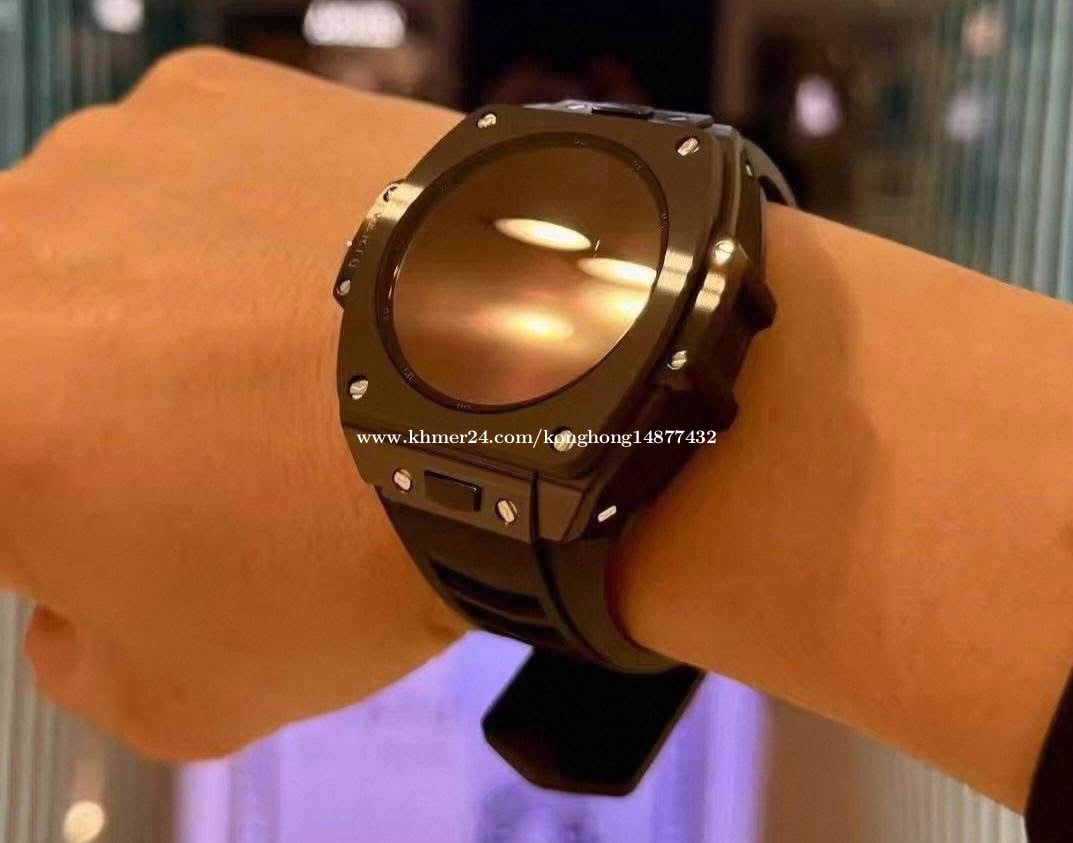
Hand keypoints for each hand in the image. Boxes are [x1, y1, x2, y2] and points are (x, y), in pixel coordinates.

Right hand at [0, 48, 465, 759]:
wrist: (515, 387)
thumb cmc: (347, 543)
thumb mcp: (187, 692)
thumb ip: (75, 658)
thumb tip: (72, 606)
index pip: (8, 476)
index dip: (63, 513)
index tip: (133, 524)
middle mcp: (2, 254)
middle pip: (33, 351)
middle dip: (100, 408)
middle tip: (220, 450)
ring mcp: (102, 156)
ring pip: (104, 257)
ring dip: (166, 313)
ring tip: (289, 367)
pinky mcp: (209, 97)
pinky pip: (191, 182)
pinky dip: (236, 234)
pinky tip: (318, 289)